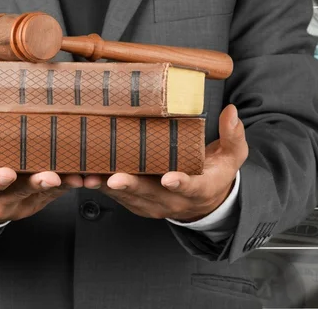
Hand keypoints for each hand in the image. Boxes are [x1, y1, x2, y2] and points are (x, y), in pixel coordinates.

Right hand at [0, 120, 82, 223]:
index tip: (4, 172)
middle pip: (20, 191)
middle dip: (36, 182)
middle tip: (50, 175)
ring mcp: (21, 202)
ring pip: (44, 194)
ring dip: (63, 186)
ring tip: (80, 176)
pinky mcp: (38, 200)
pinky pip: (58, 194)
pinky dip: (73, 184)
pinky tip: (89, 175)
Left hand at [83, 104, 247, 221]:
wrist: (204, 201)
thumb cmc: (215, 172)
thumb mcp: (232, 155)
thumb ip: (233, 136)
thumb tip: (231, 112)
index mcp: (199, 189)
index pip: (191, 187)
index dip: (179, 183)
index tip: (169, 177)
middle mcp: (173, 201)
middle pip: (150, 194)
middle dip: (131, 186)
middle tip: (114, 178)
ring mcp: (153, 204)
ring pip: (128, 197)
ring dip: (108, 188)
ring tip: (88, 176)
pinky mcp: (137, 203)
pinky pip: (116, 197)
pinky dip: (100, 187)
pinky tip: (83, 175)